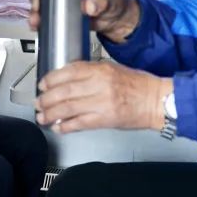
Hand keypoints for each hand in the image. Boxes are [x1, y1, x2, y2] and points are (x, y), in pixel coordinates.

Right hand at [27, 0, 140, 42]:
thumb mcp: (109, 0)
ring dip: (35, 11)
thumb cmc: (115, 2)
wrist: (118, 19)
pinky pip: (47, 13)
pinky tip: (38, 27)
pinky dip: (40, 20)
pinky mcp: (62, 11)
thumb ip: (100, 3)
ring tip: (36, 22)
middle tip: (36, 11)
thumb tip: (88, 7)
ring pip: (41, 1)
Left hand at [35, 61, 171, 134]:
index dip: (51, 78)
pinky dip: (66, 126)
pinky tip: (58, 127)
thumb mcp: (113, 69)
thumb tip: (67, 79)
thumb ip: (91, 72)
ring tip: (43, 116)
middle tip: (38, 102)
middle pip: (64, 91)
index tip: (43, 84)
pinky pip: (79, 123)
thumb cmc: (138, 85)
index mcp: (101, 69)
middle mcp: (99, 84)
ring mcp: (101, 103)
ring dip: (51, 113)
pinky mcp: (105, 119)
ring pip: (68, 107)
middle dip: (46, 98)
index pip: (69, 71)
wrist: (157, 101)